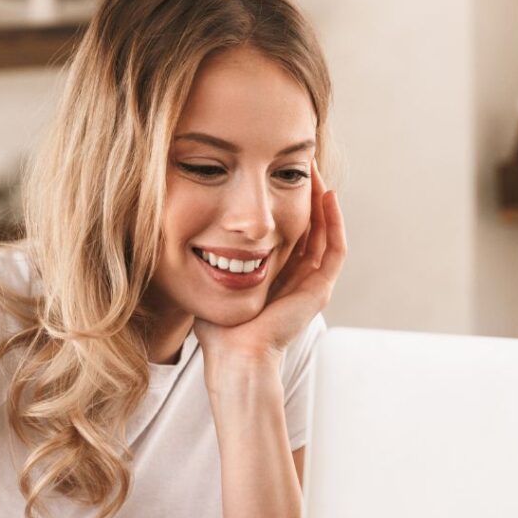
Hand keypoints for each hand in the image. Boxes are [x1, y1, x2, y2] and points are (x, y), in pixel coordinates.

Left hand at [193, 158, 346, 375]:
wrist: (234, 356)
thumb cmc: (216, 329)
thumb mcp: (210, 281)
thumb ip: (205, 258)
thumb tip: (181, 228)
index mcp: (276, 278)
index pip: (287, 231)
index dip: (284, 200)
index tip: (273, 173)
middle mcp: (298, 280)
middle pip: (310, 227)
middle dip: (305, 193)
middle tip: (299, 161)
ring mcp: (312, 285)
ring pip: (326, 233)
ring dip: (322, 200)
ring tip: (314, 170)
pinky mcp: (320, 290)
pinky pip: (335, 249)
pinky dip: (334, 221)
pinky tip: (327, 195)